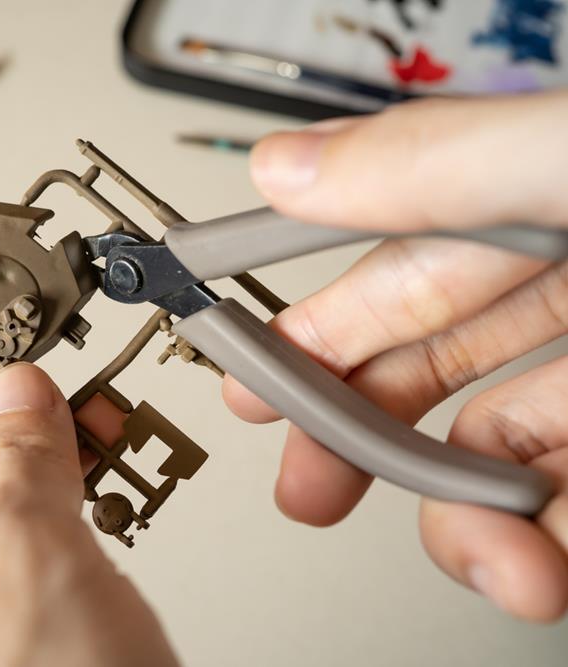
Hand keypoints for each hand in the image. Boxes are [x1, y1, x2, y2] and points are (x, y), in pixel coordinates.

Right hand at [225, 91, 567, 620]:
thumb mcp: (566, 165)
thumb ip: (435, 165)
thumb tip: (284, 174)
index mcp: (539, 197)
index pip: (393, 262)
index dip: (307, 318)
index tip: (239, 368)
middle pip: (429, 365)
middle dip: (358, 433)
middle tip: (309, 483)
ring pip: (506, 453)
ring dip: (475, 524)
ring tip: (498, 567)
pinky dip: (551, 549)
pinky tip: (546, 570)